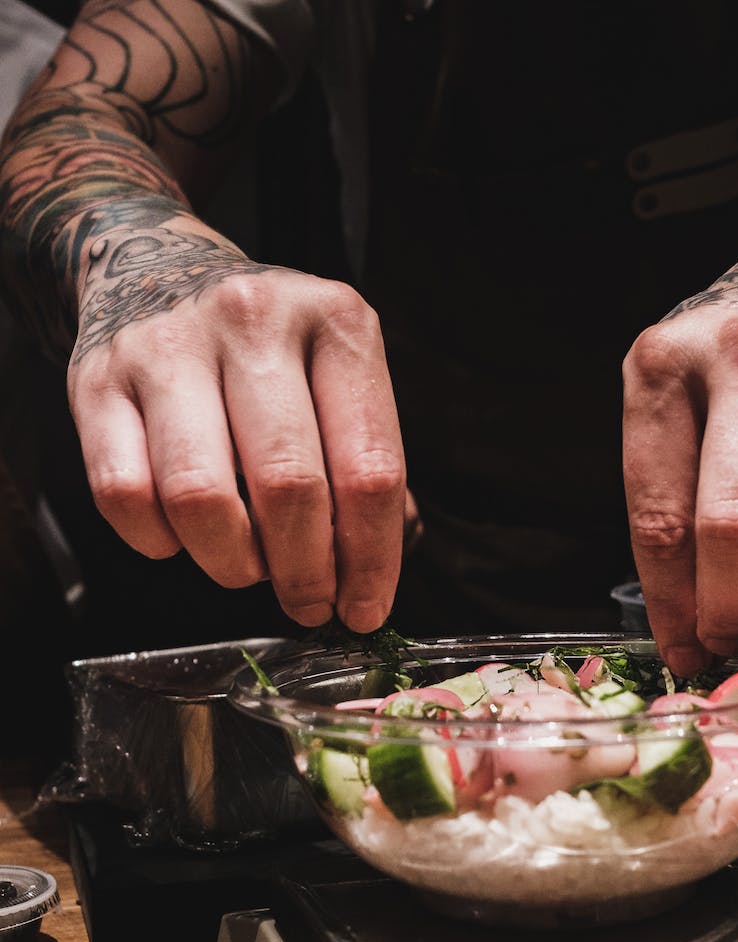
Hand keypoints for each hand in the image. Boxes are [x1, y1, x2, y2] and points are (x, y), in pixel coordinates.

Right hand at [68, 236, 406, 632]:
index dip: (371, 559)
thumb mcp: (337, 378)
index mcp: (337, 322)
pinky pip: (125, 497)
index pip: (370, 470)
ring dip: (233, 564)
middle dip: (305, 573)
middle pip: (290, 488)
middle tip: (309, 604)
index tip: (365, 609)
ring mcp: (168, 345)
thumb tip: (372, 573)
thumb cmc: (267, 353)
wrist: (155, 268)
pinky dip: (160, 542)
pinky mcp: (96, 379)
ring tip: (249, 568)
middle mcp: (254, 321)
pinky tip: (184, 535)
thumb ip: (367, 468)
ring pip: (201, 498)